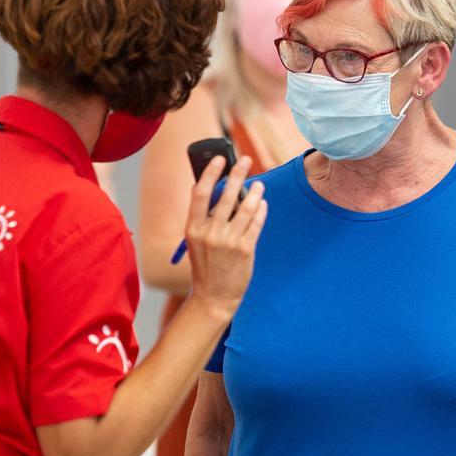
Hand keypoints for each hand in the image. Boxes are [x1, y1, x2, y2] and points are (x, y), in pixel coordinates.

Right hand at [185, 156, 266, 319]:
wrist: (214, 297)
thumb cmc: (206, 266)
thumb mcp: (196, 241)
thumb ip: (205, 218)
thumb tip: (220, 189)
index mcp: (192, 228)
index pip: (200, 192)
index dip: (210, 172)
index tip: (220, 158)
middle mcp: (210, 233)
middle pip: (226, 195)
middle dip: (238, 173)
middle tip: (246, 160)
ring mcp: (228, 241)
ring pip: (246, 207)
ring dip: (254, 191)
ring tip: (259, 183)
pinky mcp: (245, 249)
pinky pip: (256, 222)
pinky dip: (261, 209)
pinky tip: (262, 203)